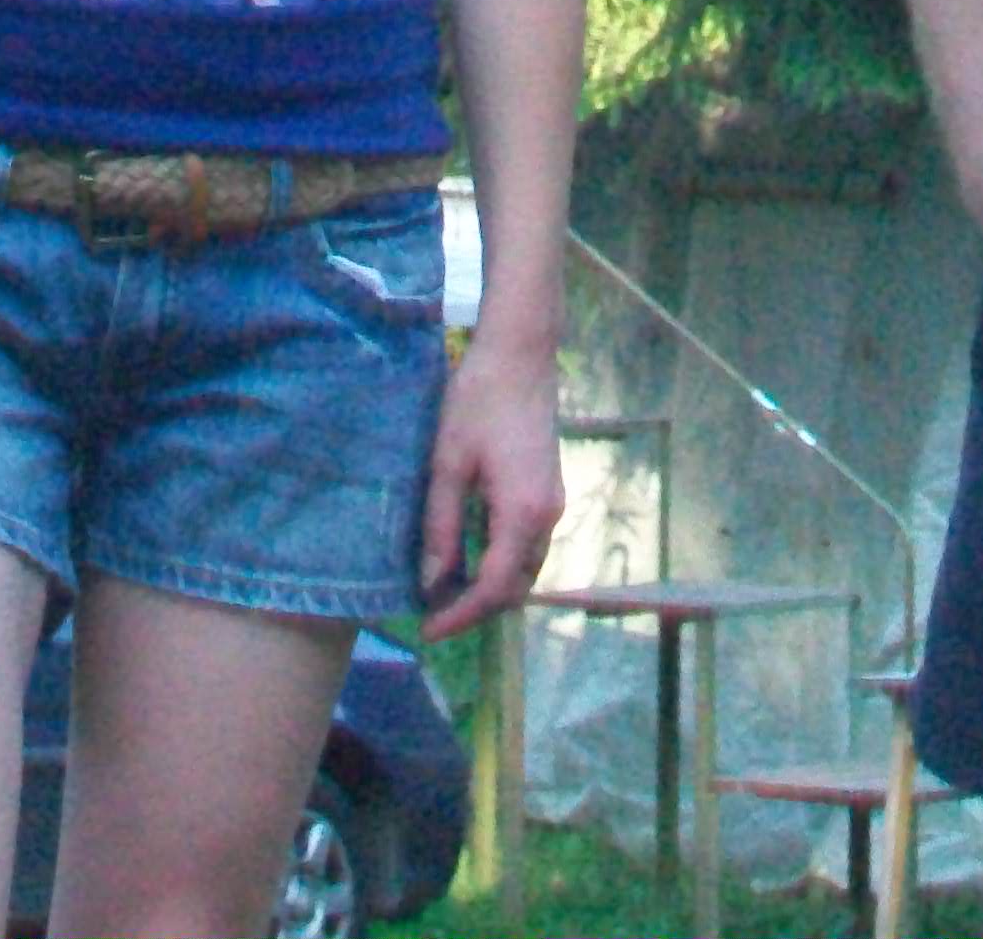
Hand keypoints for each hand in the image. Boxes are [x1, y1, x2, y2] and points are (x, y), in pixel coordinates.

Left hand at [416, 335, 563, 641]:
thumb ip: (441, 528)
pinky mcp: (550, 491)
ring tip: (445, 592)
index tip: (427, 630)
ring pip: (526, 568)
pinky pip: (528, 546)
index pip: (496, 587)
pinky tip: (470, 558)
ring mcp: (554, 503)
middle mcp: (548, 516)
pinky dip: (501, 564)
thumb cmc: (478, 400)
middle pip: (517, 586)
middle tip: (432, 616)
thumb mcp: (447, 464)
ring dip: (490, 588)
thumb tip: (430, 584)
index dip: (461, 615)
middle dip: (476, 609)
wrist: (520, 353)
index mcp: (523, 512)